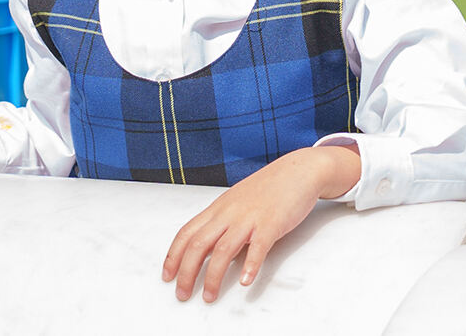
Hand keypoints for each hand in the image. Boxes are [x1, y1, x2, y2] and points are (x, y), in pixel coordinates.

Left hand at [162, 145, 359, 302]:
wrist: (298, 170)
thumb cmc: (269, 188)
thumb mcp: (238, 202)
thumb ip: (224, 223)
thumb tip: (213, 250)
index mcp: (218, 208)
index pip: (186, 233)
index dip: (173, 256)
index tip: (167, 276)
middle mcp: (229, 213)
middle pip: (198, 245)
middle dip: (186, 273)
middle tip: (182, 294)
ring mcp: (249, 218)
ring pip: (223, 250)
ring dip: (213, 277)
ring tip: (209, 296)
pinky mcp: (271, 224)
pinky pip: (258, 247)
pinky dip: (250, 266)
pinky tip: (245, 282)